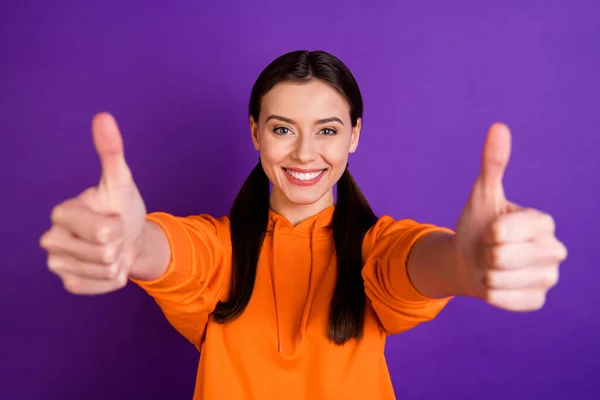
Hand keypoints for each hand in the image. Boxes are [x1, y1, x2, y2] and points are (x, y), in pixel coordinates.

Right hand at [40, 113, 147, 294]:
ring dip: (119, 261)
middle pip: (104, 253)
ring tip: (112, 247)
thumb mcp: (121, 180)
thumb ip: (111, 151)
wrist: (129, 236)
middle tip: (114, 234)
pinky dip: (115, 277)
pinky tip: (109, 265)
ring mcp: (57, 264)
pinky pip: (102, 286)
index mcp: (62, 212)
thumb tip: (104, 116)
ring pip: (105, 271)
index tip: (112, 216)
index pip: (102, 231)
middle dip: (119, 243)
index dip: (117, 226)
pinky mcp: (69, 283)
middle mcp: (52, 239)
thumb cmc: (122, 206)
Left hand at [454, 123, 567, 310]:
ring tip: (491, 267)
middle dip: (485, 254)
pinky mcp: (536, 301)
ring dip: (485, 274)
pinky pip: (504, 300)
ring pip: (502, 280)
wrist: (469, 262)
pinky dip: (490, 293)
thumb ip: (493, 164)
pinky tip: (495, 284)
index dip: (491, 232)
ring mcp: (548, 278)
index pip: (509, 230)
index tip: (489, 231)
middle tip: (489, 250)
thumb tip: (499, 127)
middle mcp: (554, 250)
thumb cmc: (478, 226)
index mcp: (543, 223)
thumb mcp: (482, 196)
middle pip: (504, 257)